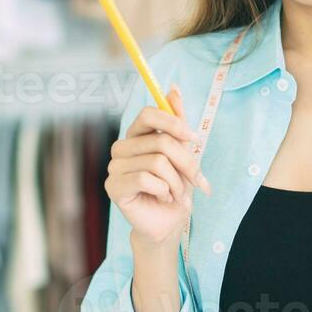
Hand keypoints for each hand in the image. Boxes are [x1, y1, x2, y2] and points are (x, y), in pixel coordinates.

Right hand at [105, 84, 212, 247]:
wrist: (168, 223)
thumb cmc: (175, 188)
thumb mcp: (183, 153)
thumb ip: (177, 122)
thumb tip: (173, 88)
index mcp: (136, 136)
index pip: (149, 114)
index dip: (174, 123)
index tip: (194, 139)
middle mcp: (122, 148)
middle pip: (161, 142)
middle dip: (187, 163)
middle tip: (198, 181)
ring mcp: (115, 167)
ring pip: (157, 162)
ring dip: (177, 183)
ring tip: (178, 195)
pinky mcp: (113, 186)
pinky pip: (145, 179)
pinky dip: (164, 191)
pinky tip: (164, 199)